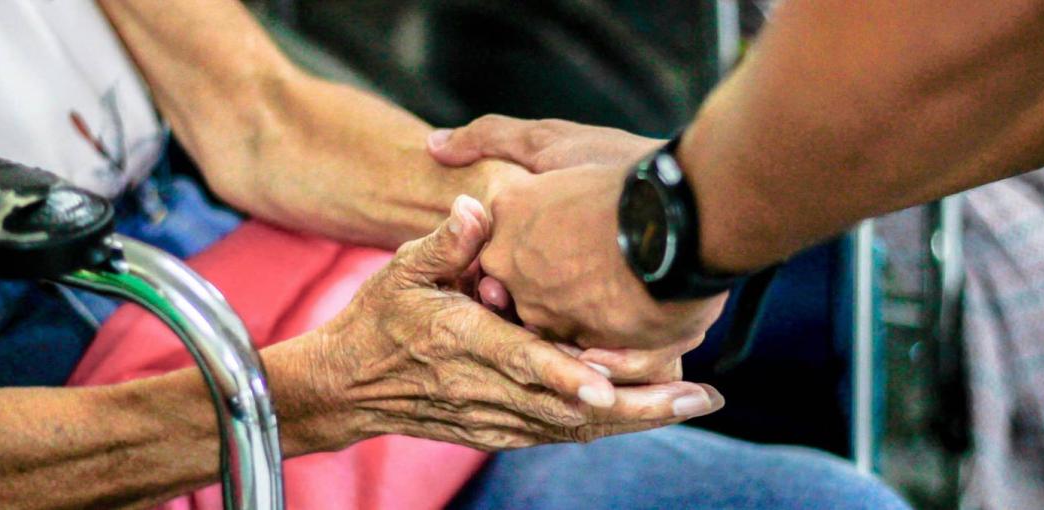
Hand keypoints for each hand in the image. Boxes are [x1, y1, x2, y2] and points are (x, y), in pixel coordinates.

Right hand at [277, 195, 722, 452]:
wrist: (344, 388)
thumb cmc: (377, 321)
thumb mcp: (402, 270)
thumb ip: (448, 242)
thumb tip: (480, 204)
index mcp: (460, 343)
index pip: (521, 362)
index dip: (566, 376)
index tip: (612, 385)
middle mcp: (481, 389)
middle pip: (568, 408)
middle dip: (637, 406)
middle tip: (700, 397)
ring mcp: (491, 418)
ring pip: (573, 428)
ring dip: (635, 420)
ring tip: (694, 403)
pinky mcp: (497, 431)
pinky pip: (559, 434)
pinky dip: (605, 426)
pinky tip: (649, 413)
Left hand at [429, 116, 715, 382]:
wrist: (689, 217)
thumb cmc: (623, 173)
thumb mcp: (553, 141)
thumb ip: (490, 138)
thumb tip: (434, 146)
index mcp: (505, 234)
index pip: (492, 254)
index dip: (524, 246)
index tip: (555, 237)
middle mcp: (521, 284)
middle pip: (522, 297)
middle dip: (549, 288)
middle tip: (589, 266)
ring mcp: (558, 321)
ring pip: (561, 329)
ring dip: (584, 319)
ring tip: (622, 293)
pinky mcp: (599, 351)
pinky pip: (597, 358)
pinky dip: (614, 347)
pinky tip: (638, 321)